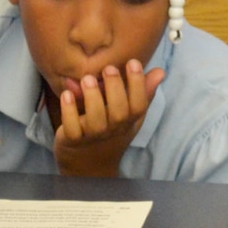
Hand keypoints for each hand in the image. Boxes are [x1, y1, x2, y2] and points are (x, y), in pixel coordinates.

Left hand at [53, 60, 164, 176]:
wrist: (89, 165)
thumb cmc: (113, 132)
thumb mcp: (131, 116)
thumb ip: (144, 93)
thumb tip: (160, 71)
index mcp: (129, 121)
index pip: (139, 105)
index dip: (138, 84)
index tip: (133, 62)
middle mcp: (113, 129)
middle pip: (118, 112)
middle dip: (114, 88)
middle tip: (109, 68)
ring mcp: (92, 136)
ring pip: (95, 120)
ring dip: (92, 98)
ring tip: (88, 78)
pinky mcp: (72, 140)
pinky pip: (71, 128)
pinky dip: (69, 112)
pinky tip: (67, 94)